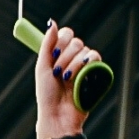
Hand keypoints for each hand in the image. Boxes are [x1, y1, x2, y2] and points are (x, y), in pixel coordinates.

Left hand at [35, 20, 101, 136]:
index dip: (61, 40)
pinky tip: (78, 76)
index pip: (66, 34)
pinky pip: (96, 57)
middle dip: (64, 56)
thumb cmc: (47, 96)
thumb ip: (47, 44)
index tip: (54, 53)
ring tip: (66, 79)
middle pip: (75, 41)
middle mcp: (72, 59)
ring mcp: (84, 67)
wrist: (58, 115)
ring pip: (84, 50)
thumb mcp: (42, 68)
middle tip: (58, 72)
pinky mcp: (94, 74)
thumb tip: (52, 23)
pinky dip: (87, 64)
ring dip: (73, 64)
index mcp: (59, 56)